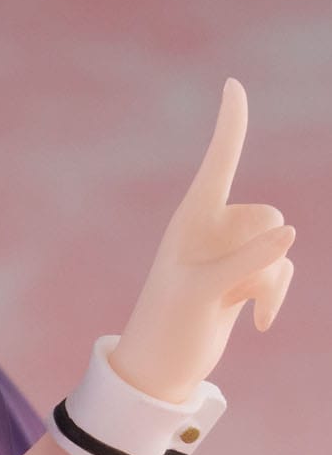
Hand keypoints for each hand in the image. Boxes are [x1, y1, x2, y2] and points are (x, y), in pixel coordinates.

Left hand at [111, 79, 294, 402]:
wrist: (163, 370)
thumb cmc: (168, 327)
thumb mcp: (203, 293)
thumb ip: (247, 261)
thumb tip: (291, 232)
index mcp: (192, 219)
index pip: (219, 162)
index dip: (231, 124)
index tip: (233, 84)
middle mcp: (214, 228)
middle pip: (268, 216)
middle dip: (264, 250)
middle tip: (230, 286)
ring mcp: (232, 252)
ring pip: (279, 247)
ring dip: (270, 280)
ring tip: (240, 307)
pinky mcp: (245, 276)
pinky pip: (280, 269)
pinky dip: (275, 295)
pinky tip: (259, 323)